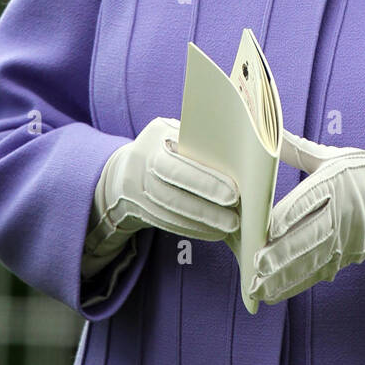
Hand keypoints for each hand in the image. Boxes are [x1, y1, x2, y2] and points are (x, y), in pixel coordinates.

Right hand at [84, 116, 240, 263]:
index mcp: (153, 140)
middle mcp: (139, 167)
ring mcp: (136, 192)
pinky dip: (193, 228)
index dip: (205, 181)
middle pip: (171, 193)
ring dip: (203, 221)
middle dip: (205, 208)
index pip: (177, 164)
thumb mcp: (175, 132)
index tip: (234, 194)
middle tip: (235, 218)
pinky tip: (215, 231)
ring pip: (171, 212)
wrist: (127, 166)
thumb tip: (236, 159)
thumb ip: (197, 141)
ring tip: (230, 225)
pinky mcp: (141, 211)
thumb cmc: (166, 145)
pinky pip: (168, 223)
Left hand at [248, 130, 364, 305]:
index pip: (307, 201)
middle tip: (254, 266)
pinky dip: (295, 284)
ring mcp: (345, 239)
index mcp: (337, 183)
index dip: (285, 216)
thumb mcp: (337, 157)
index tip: (262, 228)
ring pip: (310, 260)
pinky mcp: (346, 258)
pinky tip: (273, 293)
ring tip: (256, 287)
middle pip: (307, 235)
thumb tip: (270, 129)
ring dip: (283, 276)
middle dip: (280, 254)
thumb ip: (300, 151)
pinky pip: (317, 273)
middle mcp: (341, 213)